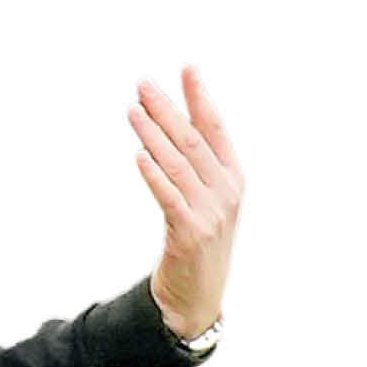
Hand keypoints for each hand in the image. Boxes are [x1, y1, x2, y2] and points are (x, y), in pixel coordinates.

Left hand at [131, 67, 243, 339]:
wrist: (196, 298)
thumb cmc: (196, 243)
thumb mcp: (206, 201)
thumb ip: (196, 167)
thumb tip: (174, 127)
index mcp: (233, 178)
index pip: (216, 128)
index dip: (201, 97)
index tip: (187, 67)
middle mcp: (226, 191)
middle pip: (194, 140)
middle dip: (168, 109)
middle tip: (144, 84)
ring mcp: (210, 213)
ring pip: (179, 164)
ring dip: (154, 135)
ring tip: (133, 111)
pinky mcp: (189, 234)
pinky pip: (169, 198)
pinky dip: (155, 174)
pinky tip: (140, 155)